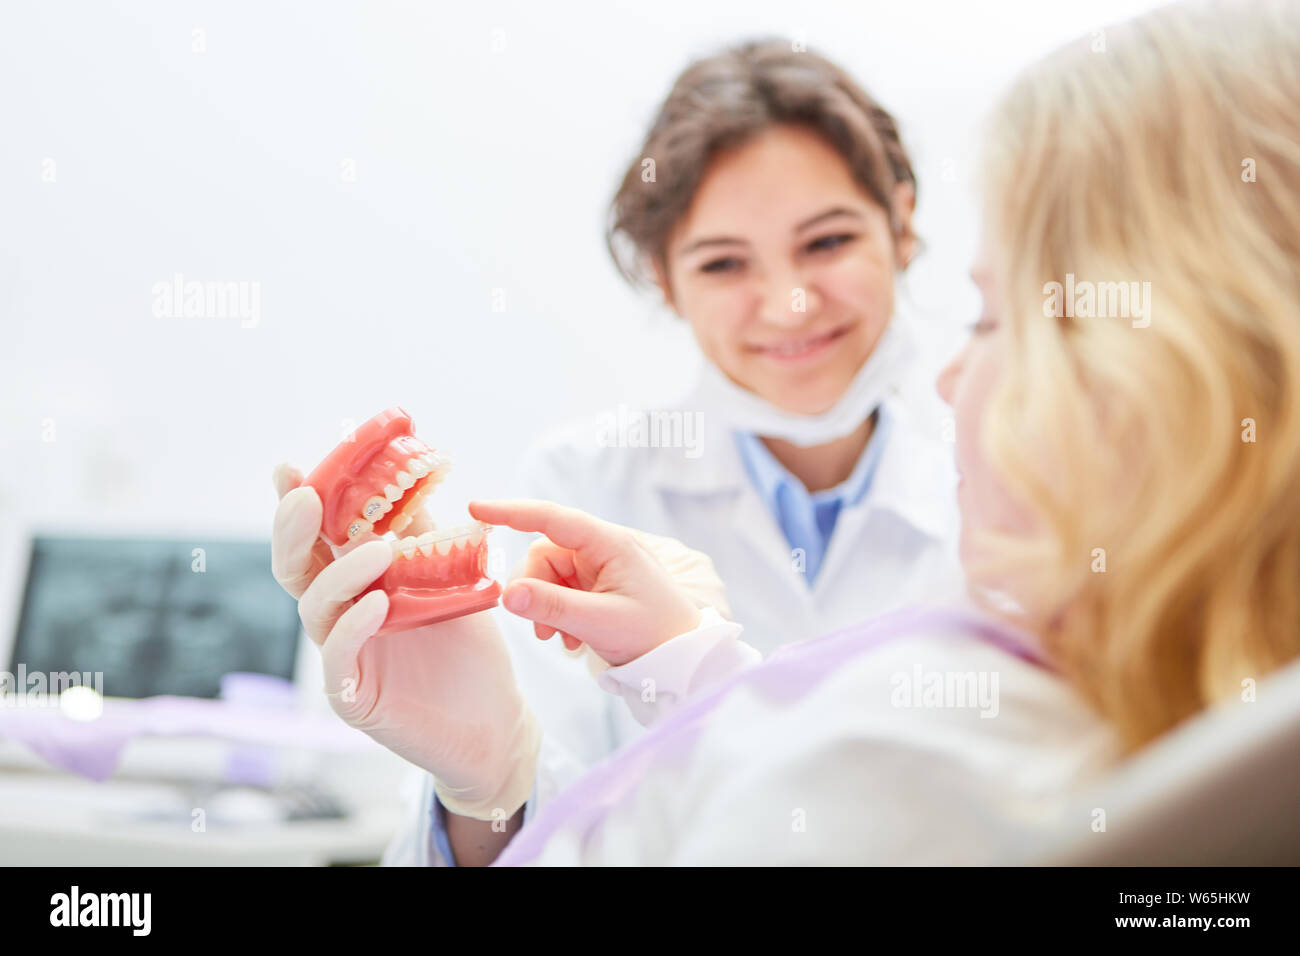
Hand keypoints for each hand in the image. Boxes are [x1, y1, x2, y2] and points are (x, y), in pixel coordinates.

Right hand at [270, 464, 538, 819]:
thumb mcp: (448, 579)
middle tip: (307, 498)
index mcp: (355, 585)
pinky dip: (353, 627)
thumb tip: (409, 478)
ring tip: (378, 548)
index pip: (316, 539)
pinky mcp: (352, 695)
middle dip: (294, 530)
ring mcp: (341, 656)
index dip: (298, 504)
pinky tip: (376, 605)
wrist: (494, 718)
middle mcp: (339, 616)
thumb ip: (423, 535)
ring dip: (341, 573)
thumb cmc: (468, 649)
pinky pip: (339, 657)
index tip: (289, 468)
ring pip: (315, 608)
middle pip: (295, 569)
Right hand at [468, 499, 715, 665]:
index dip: (512, 511)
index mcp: (609, 544)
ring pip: (548, 575)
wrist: (682, 658)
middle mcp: (604, 548)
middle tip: (541, 630)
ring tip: (561, 640)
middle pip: (544, 554)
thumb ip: (552, 606)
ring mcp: (601, 567)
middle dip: (534, 590)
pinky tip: (573, 640)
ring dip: (545, 607)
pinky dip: (558, 613)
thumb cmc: (653, 635)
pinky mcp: (598, 585)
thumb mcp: (599, 623)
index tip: (476, 509)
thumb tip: (506, 594)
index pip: (552, 518)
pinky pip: (561, 590)